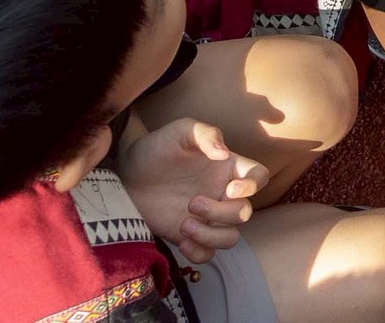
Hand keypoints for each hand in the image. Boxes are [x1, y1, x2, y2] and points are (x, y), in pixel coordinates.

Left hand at [117, 119, 264, 264]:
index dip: (254, 186)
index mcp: (226, 168)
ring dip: (212, 236)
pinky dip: (199, 253)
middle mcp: (222, 194)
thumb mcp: (180, 131)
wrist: (125, 176)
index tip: (231, 189)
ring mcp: (206, 218)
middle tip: (192, 203)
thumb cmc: (156, 149)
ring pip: (230, 238)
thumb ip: (205, 134)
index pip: (259, 177)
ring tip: (185, 226)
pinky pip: (207, 254)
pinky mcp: (188, 236)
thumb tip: (224, 153)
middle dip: (220, 212)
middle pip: (244, 212)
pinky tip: (182, 242)